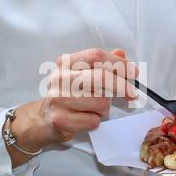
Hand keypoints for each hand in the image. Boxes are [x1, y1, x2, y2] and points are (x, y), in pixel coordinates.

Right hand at [6, 48, 138, 166]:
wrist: (42, 119)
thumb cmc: (66, 96)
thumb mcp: (81, 75)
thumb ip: (101, 64)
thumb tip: (121, 54)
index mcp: (65, 62)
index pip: (96, 56)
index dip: (118, 63)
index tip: (133, 72)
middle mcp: (60, 78)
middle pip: (100, 77)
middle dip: (121, 86)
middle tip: (131, 94)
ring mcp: (58, 99)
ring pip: (100, 102)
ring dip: (104, 109)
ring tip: (94, 109)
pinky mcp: (60, 119)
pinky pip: (93, 120)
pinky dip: (95, 121)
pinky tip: (85, 119)